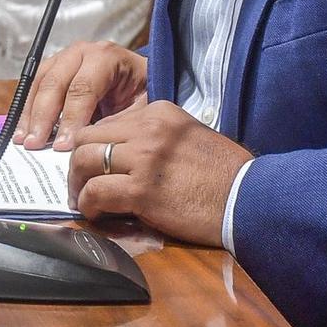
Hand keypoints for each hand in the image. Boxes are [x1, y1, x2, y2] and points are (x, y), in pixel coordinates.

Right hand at [17, 40, 148, 149]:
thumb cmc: (142, 95)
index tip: (64, 145)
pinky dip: (27, 110)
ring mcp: (63, 57)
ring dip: (30, 114)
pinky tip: (23, 131)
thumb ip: (116, 123)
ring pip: (39, 83)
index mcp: (106, 56)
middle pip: (55, 82)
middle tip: (36, 144)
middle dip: (43, 117)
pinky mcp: (51, 67)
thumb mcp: (140, 109)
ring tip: (24, 141)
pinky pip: (33, 86)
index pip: (83, 87)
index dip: (71, 117)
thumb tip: (87, 145)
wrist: (140, 80)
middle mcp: (81, 52)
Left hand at [66, 100, 252, 246]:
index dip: (95, 146)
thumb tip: (122, 153)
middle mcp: (148, 128)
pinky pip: (96, 192)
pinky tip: (95, 213)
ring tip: (83, 199)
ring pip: (86, 161)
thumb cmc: (225, 174)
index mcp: (159, 112)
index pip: (108, 123)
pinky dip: (88, 204)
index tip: (93, 165)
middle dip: (77, 161)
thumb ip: (155, 138)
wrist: (250, 199)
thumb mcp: (189, 137)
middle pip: (88, 137)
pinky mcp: (142, 190)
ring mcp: (144, 158)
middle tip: (79, 182)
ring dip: (78, 184)